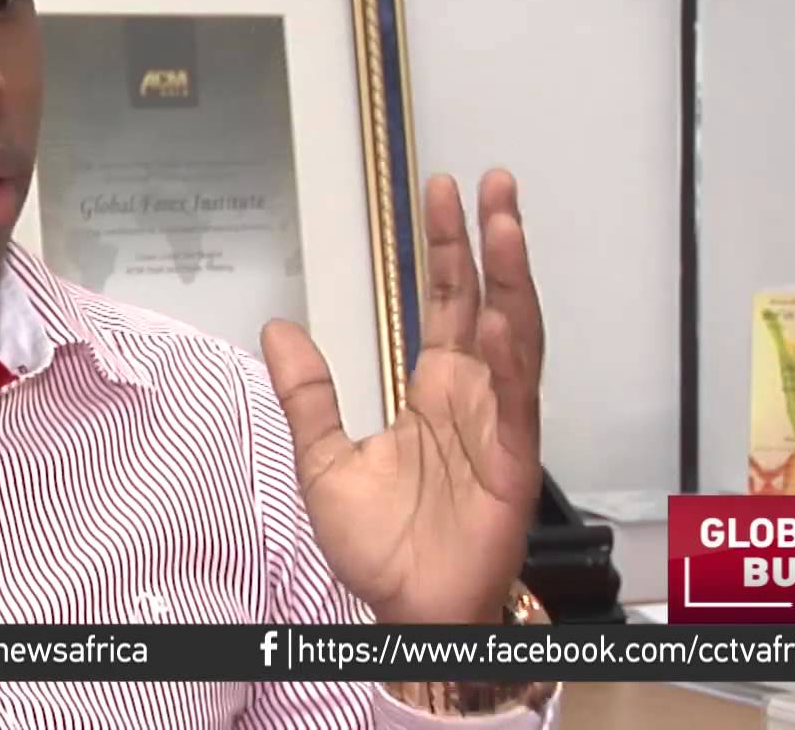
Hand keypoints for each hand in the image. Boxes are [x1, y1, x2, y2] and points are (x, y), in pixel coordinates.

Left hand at [261, 171, 543, 624]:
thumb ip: (306, 393)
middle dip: (491, 241)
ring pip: (516, 338)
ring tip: (506, 225)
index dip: (448, 248)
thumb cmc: (380, 547)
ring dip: (513, 281)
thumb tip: (278, 328)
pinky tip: (503, 319)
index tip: (443, 194)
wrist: (405, 611)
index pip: (448, 301)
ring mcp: (498, 425)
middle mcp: (474, 397)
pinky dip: (511, 361)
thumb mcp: (322, 458)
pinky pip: (516, 404)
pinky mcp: (512, 463)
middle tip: (492, 183)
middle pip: (489, 301)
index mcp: (435, 390)